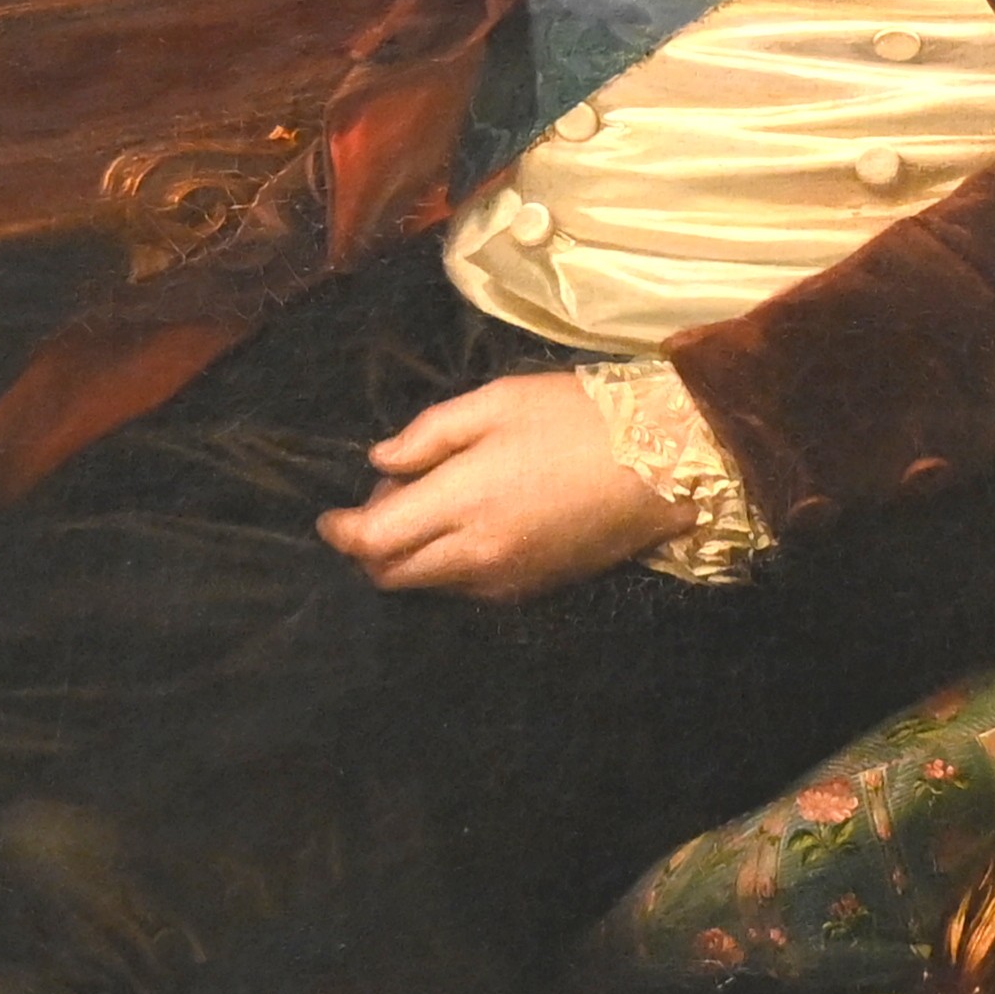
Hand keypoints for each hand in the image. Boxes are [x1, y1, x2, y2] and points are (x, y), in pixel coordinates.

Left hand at [318, 372, 689, 600]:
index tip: (331, 517)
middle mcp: (475, 555)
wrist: (663, 463)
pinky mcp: (532, 590)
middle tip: (388, 499)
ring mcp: (505, 580)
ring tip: (435, 503)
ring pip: (429, 584)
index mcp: (461, 503)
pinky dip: (448, 563)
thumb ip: (428, 435)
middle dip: (371, 547)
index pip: (374, 539)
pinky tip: (472, 522)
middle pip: (392, 574)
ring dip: (411, 555)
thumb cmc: (577, 418)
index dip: (342, 531)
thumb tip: (381, 462)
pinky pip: (467, 587)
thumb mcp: (496, 402)